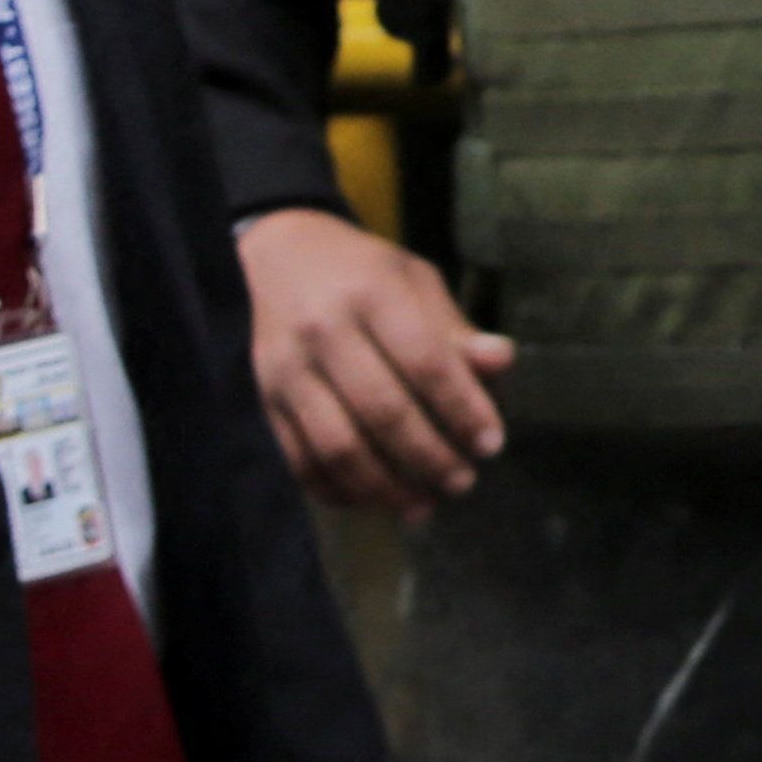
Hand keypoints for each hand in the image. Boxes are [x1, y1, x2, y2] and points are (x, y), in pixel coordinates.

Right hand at [240, 205, 510, 516]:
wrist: (274, 255)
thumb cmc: (362, 273)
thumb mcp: (415, 281)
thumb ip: (455, 329)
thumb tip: (500, 362)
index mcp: (372, 292)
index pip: (425, 361)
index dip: (462, 409)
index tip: (491, 444)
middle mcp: (324, 331)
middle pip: (382, 411)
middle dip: (430, 457)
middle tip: (463, 482)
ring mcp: (286, 370)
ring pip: (338, 447)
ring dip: (385, 487)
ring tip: (423, 506)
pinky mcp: (261, 400)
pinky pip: (299, 460)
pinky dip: (337, 490)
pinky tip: (371, 500)